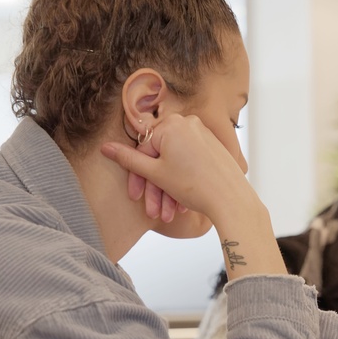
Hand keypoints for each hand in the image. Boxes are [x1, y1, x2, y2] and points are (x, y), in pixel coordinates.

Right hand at [102, 114, 256, 225]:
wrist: (232, 199)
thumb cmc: (196, 186)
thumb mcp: (156, 173)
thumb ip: (128, 159)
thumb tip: (105, 147)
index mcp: (171, 124)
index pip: (144, 150)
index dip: (137, 177)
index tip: (134, 196)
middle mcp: (188, 123)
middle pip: (160, 158)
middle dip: (155, 189)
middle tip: (153, 211)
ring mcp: (203, 134)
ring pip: (175, 164)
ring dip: (169, 191)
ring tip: (169, 214)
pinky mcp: (213, 147)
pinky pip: (190, 163)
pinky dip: (183, 183)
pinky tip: (182, 205)